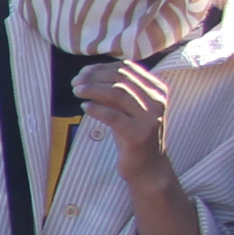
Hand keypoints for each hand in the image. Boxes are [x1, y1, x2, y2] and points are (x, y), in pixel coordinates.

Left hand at [78, 60, 174, 182]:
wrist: (149, 167)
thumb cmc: (134, 134)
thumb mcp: (128, 108)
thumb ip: (116, 91)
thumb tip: (89, 74)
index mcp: (157, 90)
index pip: (128, 69)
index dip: (102, 67)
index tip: (84, 72)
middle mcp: (157, 101)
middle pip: (121, 79)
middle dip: (95, 77)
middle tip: (75, 81)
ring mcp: (150, 118)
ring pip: (118, 93)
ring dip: (93, 89)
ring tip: (76, 91)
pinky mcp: (138, 135)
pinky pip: (113, 116)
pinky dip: (96, 109)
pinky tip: (84, 107)